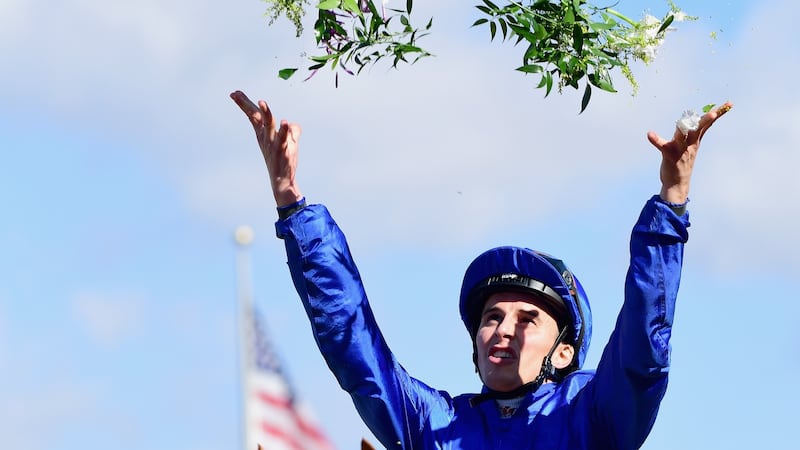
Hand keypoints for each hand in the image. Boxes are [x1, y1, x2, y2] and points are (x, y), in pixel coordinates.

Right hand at [231, 90, 302, 206]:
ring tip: (262, 102)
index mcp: (263, 134)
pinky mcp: (282, 150)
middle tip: (235, 94)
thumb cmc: (283, 161)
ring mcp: (273, 143)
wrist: (282, 181)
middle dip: (245, 105)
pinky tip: (285, 122)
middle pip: (255, 117)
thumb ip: (292, 131)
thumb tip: (292, 124)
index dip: (245, 104)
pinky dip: (285, 130)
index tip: (234, 93)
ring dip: (266, 114)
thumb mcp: (288, 143)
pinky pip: (283, 138)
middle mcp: (265, 137)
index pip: (253, 116)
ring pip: (268, 125)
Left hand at [647, 102, 732, 203]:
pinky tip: (650, 134)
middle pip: (699, 128)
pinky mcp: (668, 154)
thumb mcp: (691, 146)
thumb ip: (692, 132)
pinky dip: (655, 139)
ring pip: (682, 135)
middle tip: (714, 114)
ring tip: (681, 122)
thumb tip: (696, 118)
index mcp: (696, 140)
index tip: (730, 103)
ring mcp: (680, 149)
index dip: (718, 113)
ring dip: (683, 128)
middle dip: (706, 121)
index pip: (708, 124)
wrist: (677, 183)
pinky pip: (661, 145)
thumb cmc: (682, 161)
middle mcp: (690, 144)